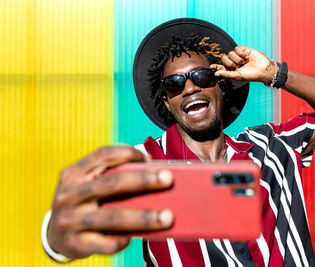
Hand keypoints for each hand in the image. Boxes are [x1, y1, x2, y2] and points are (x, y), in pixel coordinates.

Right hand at [47, 146, 173, 258]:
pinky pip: (106, 242)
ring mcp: (70, 220)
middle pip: (112, 183)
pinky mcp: (75, 243)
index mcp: (74, 173)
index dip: (127, 153)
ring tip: (168, 217)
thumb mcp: (88, 184)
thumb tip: (153, 175)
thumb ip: (112, 176)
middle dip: (143, 180)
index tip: (149, 158)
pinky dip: (124, 239)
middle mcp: (69, 194)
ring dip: (144, 217)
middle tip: (168, 179)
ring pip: (113, 217)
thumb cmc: (83, 203)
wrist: (55, 235)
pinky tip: (137, 236)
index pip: (103, 155)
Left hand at [211, 46, 275, 83]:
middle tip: (237, 66)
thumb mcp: (237, 76)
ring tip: (244, 62)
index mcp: (231, 70)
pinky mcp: (243, 50)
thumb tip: (216, 73)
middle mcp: (234, 62)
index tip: (211, 66)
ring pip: (229, 53)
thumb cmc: (251, 75)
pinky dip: (240, 53)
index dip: (216, 66)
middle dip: (229, 63)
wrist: (263, 69)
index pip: (221, 67)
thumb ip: (226, 74)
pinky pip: (236, 48)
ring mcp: (238, 56)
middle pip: (224, 59)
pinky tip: (246, 57)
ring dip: (236, 59)